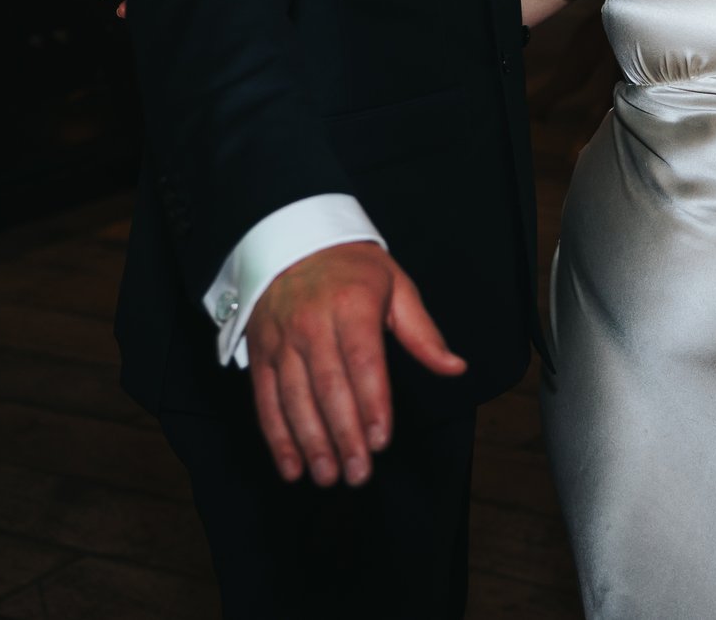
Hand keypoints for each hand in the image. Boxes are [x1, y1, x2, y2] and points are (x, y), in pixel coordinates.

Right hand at [247, 242, 464, 487]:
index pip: (363, 362)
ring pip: (294, 399)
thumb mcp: (396, 286)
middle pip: (328, 387)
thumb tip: (455, 367)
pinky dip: (276, 437)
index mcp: (352, 306)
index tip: (381, 440)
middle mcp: (312, 325)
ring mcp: (282, 341)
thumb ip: (423, 333)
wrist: (293, 240)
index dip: (372, 403)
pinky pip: (265, 400)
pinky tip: (291, 466)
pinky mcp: (260, 354)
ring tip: (328, 476)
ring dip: (310, 443)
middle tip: (358, 472)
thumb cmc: (353, 269)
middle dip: (344, 435)